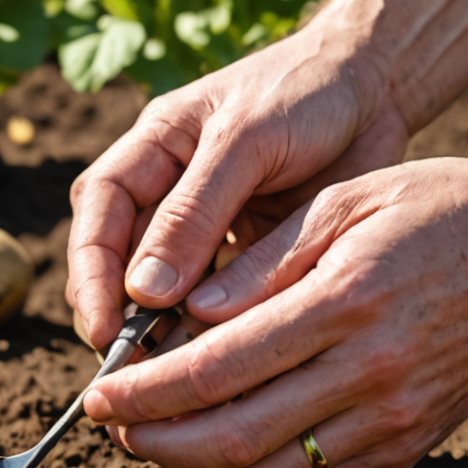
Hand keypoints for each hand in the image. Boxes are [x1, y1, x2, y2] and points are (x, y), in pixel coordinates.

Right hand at [65, 21, 409, 348]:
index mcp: (149, 151)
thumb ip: (194, 211)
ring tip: (172, 379)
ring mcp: (202, 229)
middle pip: (117, 262)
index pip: (97, 213)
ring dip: (162, 334)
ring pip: (162, 291)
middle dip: (118, 317)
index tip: (104, 329)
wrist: (376, 88)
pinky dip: (211, 334)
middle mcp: (164, 193)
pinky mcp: (242, 256)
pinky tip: (218, 364)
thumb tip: (143, 292)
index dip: (91, 274)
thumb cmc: (304, 93)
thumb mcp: (246, 140)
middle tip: (135, 371)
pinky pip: (214, 303)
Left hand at [80, 158, 467, 467]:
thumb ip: (260, 261)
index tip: (98, 393)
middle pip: (231, 438)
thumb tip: (182, 310)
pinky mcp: (409, 448)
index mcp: (342, 304)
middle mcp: (369, 375)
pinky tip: (220, 456)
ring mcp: (393, 421)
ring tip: (154, 444)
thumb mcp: (343, 204)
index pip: (216, 369)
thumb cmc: (437, 210)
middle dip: (154, 442)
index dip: (144, 392)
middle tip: (111, 428)